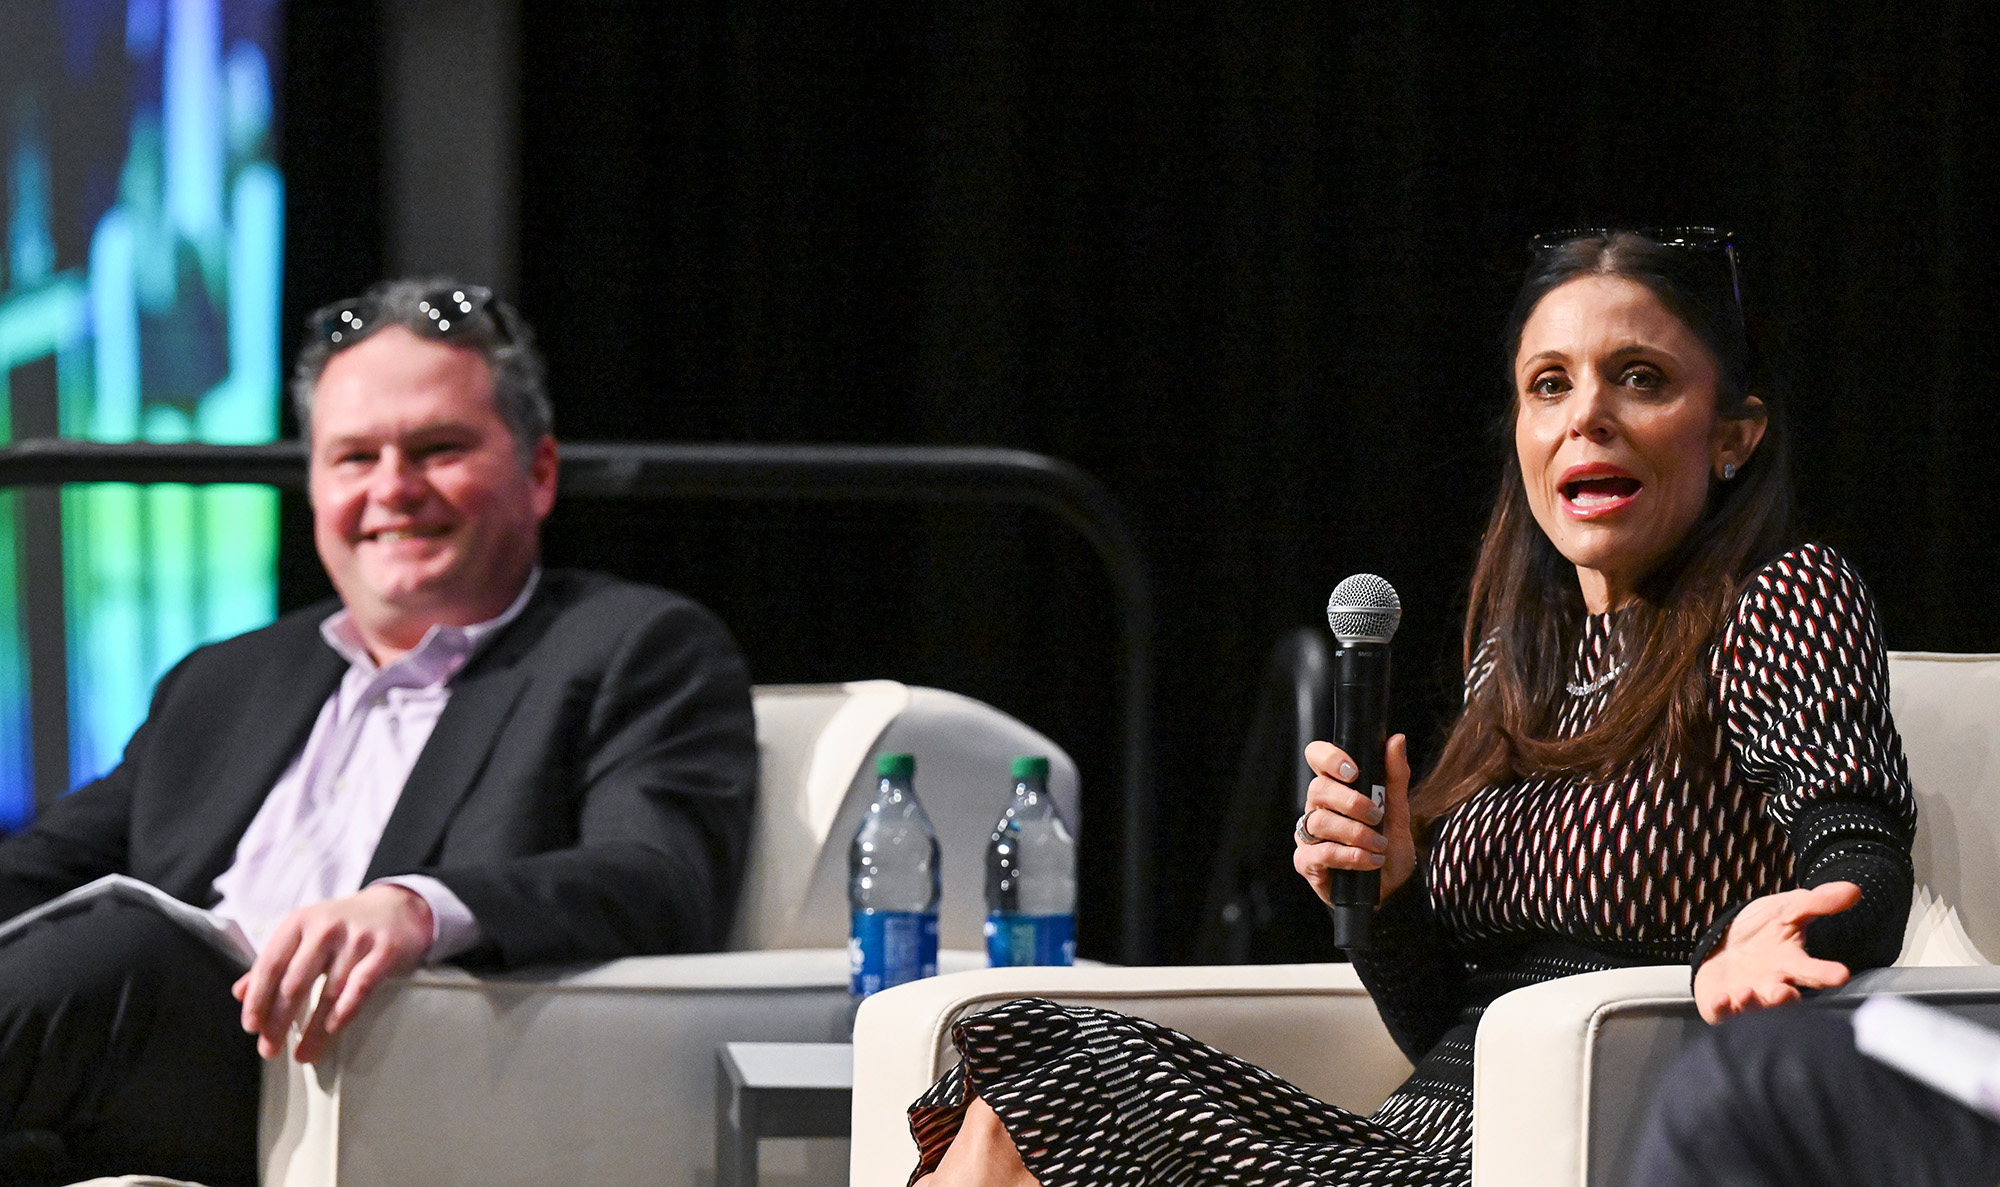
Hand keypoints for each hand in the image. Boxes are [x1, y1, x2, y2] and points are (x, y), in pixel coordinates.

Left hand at [233, 883, 433, 1062]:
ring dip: (312, 1029)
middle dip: (278, 1021)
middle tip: (270, 1049)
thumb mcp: (306, 934)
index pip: (270, 964)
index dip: (258, 999)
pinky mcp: (386, 949)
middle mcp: (326, 927)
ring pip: (328, 991)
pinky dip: (345, 1010)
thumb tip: (240, 994)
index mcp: (300, 922)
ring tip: (303, 1054)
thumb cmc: (344, 926)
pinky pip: (361, 986)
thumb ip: (275, 962)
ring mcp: (358, 938)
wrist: (398, 907)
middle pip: (295, 982)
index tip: (251, 1027)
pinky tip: (333, 1029)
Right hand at [1293, 734, 1414, 904]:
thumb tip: (1396, 740)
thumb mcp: (1399, 811)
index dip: (1329, 758)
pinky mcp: (1306, 862)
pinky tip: (1369, 861)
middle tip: (1376, 816)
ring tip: (1379, 844)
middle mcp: (1316, 808)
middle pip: (1317, 789)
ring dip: (1356, 834)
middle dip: (1351, 802)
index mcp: (1334, 789)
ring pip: (1320, 822)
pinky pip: (1321, 853)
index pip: (1317, 757)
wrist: (1390, 890)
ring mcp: (1307, 835)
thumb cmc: (1387, 848)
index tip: (1354, 772)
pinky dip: (1350, 856)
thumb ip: (1395, 777)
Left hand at [1693, 881, 1860, 1023]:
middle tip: (1784, 993)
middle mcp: (1773, 986)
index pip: (1814, 971)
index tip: (1841, 974)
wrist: (1724, 941)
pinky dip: (1722, 1009)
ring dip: (1752, 1004)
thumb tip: (1853, 889)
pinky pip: (1723, 1013)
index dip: (1827, 973)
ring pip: (1755, 1009)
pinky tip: (1721, 999)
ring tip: (1748, 993)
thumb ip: (1817, 902)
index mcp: (1792, 964)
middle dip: (1785, 999)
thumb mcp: (1788, 909)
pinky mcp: (1723, 1005)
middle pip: (1785, 998)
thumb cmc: (1763, 928)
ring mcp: (1749, 997)